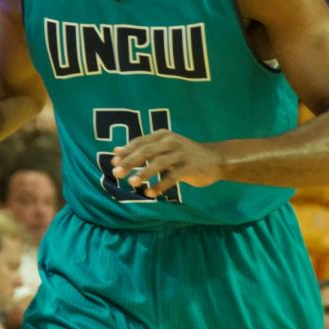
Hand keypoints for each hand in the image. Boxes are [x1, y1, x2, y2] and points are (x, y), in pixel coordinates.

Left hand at [111, 130, 225, 197]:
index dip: (126, 152)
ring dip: (143, 173)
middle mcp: (171, 141)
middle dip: (130, 162)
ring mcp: (180, 154)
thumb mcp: (163, 148)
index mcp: (162, 135)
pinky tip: (149, 193)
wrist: (215, 159)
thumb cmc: (183, 155)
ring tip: (131, 182)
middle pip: (146, 151)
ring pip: (158, 163)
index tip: (113, 162)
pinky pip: (171, 177)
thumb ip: (142, 149)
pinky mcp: (189, 167)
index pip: (140, 142)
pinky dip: (159, 185)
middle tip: (116, 173)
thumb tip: (116, 152)